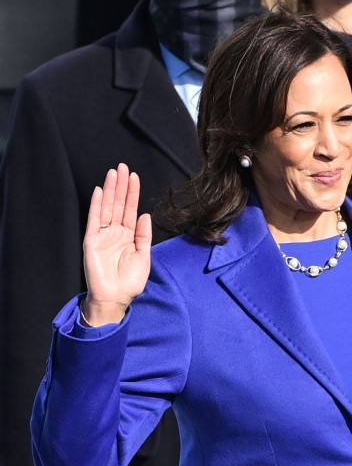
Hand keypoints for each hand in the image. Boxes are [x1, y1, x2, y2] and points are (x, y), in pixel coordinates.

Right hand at [81, 163, 151, 325]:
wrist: (116, 298)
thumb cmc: (130, 281)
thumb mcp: (144, 256)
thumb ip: (143, 236)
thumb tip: (144, 215)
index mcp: (128, 236)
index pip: (130, 209)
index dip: (132, 193)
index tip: (134, 176)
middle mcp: (115, 233)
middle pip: (118, 204)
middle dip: (120, 186)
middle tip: (122, 166)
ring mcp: (103, 236)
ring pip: (107, 208)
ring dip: (110, 190)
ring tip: (113, 173)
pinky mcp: (92, 241)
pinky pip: (95, 220)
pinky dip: (97, 206)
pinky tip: (100, 192)